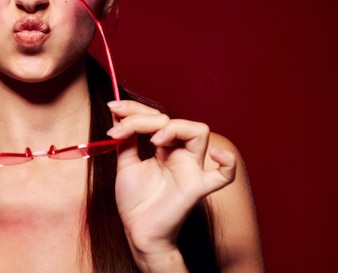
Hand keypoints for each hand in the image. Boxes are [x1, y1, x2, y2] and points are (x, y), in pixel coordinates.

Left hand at [106, 100, 235, 262]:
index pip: (157, 117)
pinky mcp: (196, 188)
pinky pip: (224, 176)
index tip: (112, 108)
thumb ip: (126, 139)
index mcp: (166, 149)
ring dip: (174, 127)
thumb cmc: (136, 201)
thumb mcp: (126, 163)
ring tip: (152, 139)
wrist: (137, 231)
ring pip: (199, 132)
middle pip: (175, 120)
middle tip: (120, 130)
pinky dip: (227, 163)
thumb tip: (118, 112)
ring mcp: (190, 170)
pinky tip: (214, 154)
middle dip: (144, 118)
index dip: (135, 109)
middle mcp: (181, 155)